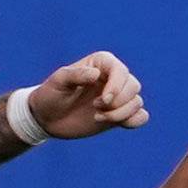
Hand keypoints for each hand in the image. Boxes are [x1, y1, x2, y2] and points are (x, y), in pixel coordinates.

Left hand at [29, 52, 148, 140]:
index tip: (102, 101)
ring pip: (137, 102)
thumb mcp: (57, 82)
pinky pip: (141, 116)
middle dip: (117, 102)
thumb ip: (75, 75)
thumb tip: (96, 74)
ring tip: (98, 117)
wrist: (46, 117)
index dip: (116, 86)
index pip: (121, 71)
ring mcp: (118, 97)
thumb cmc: (50, 95)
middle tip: (95, 108)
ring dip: (121, 114)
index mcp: (102, 64)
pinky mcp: (120, 114)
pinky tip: (114, 123)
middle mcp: (114, 78)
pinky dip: (134, 121)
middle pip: (133, 87)